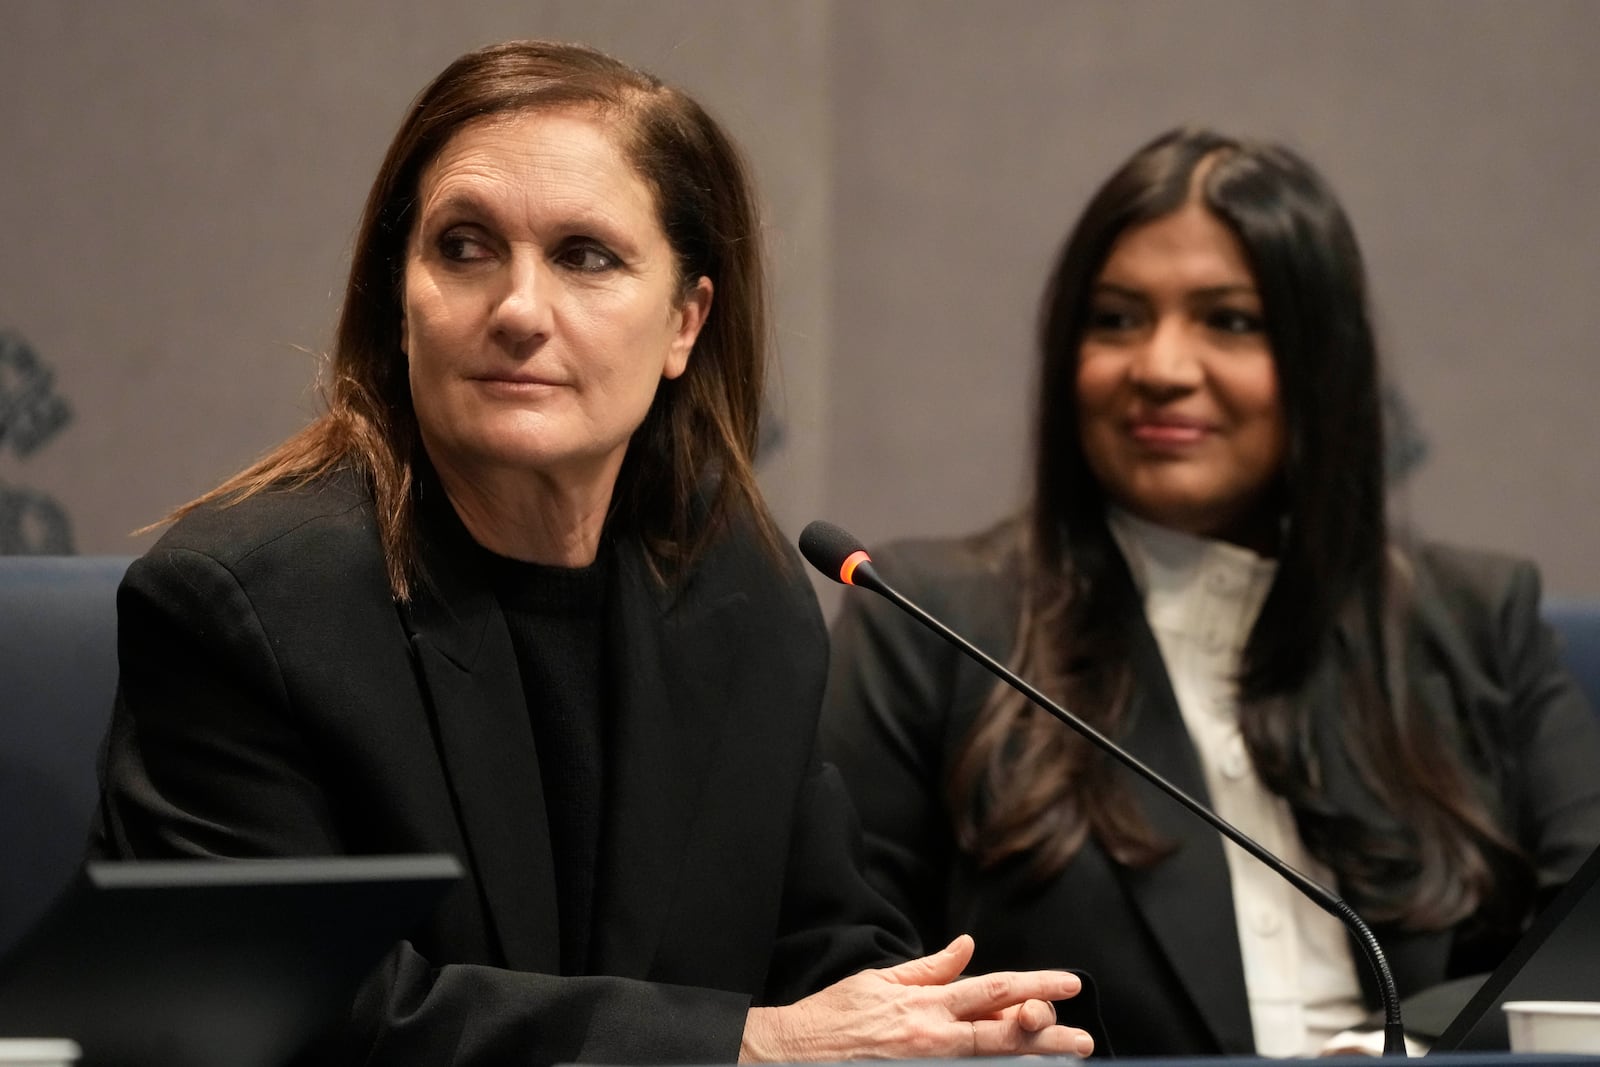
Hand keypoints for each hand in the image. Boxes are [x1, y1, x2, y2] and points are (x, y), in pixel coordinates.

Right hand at [739, 934, 1094, 1060]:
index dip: (1035, 985)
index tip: (1068, 984)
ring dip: (1031, 1057)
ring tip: (1066, 1058)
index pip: (992, 989)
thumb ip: (929, 968)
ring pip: (990, 1057)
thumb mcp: (881, 979)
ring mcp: (926, 1061)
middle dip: (1047, 1032)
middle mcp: (933, 1032)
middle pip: (1002, 1029)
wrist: (796, 1052)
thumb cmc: (834, 1015)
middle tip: (1083, 1038)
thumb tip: (965, 948)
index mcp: (926, 1000)